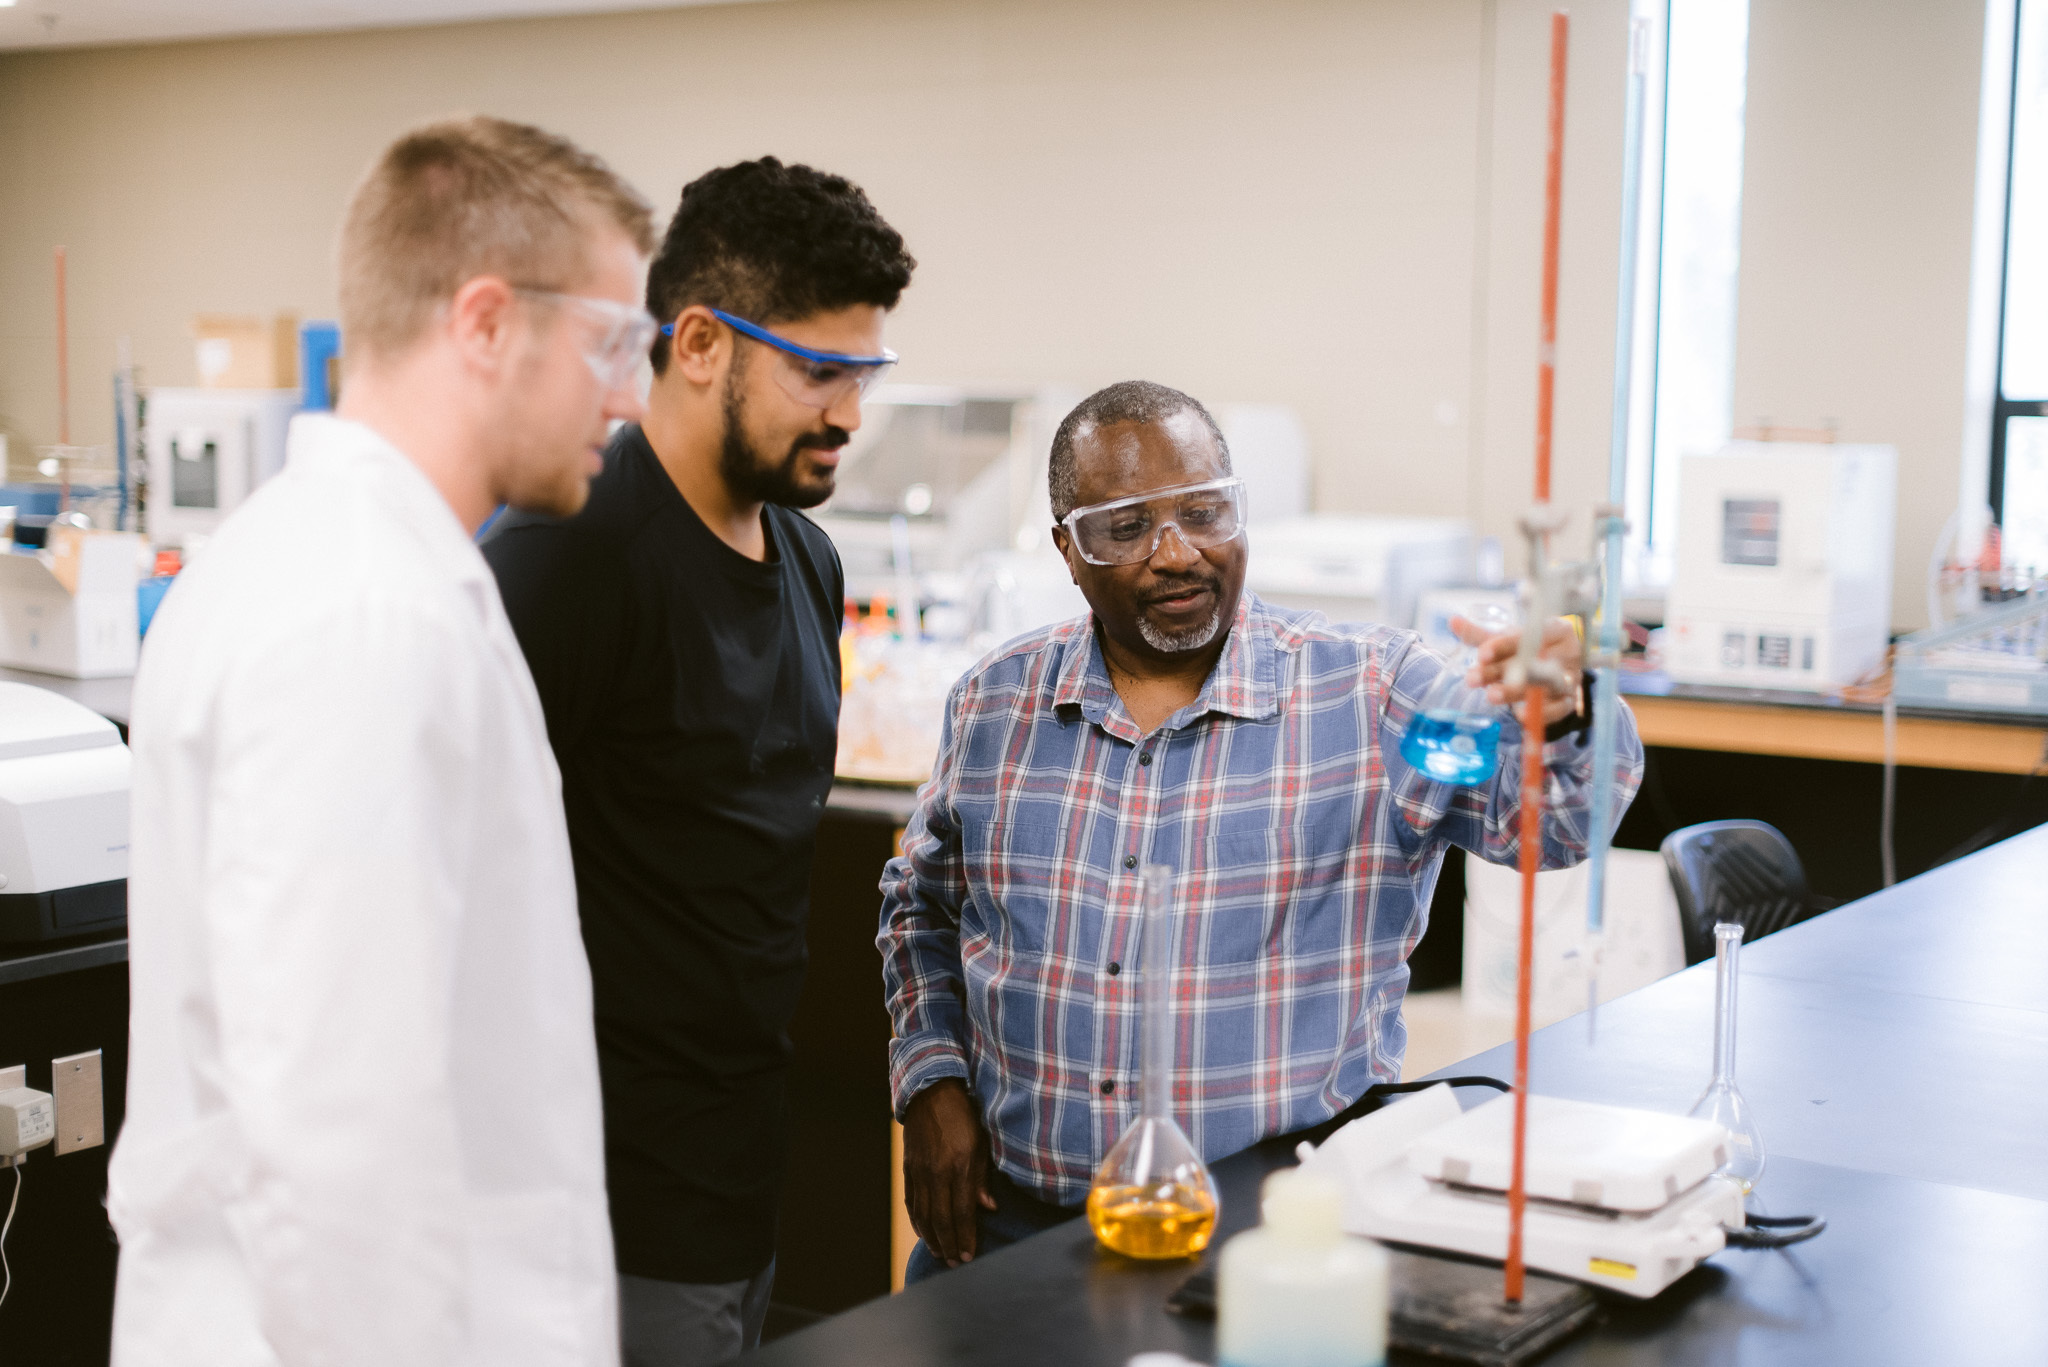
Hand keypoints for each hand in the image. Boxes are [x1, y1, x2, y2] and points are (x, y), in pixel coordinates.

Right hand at [902, 1078, 996, 1265]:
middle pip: (941, 1220)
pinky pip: (912, 1202)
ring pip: (923, 1215)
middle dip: (950, 1245)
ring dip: (932, 1238)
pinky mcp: (908, 1168)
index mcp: (958, 1166)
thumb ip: (982, 1177)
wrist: (931, 1092)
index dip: (966, 1238)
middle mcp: (936, 1172)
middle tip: (957, 1264)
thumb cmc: (964, 1116)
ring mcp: (919, 1171)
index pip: (962, 1212)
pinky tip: (925, 1233)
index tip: (970, 1256)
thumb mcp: (982, 1143)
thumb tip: (988, 1208)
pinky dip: (917, 1221)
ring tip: (942, 1254)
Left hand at [1451, 614, 1583, 726]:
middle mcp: (1567, 652)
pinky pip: (1558, 708)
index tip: (1481, 655)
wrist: (1562, 669)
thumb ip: (1482, 635)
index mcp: (1555, 630)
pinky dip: (1541, 712)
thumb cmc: (1531, 651)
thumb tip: (1453, 621)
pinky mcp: (1570, 700)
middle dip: (1501, 671)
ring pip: (1544, 685)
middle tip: (1473, 678)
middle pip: (1533, 661)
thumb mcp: (1508, 641)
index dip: (1504, 645)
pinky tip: (1520, 715)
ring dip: (1516, 691)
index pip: (1530, 634)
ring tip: (1492, 695)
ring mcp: (1571, 677)